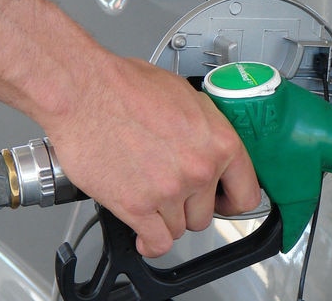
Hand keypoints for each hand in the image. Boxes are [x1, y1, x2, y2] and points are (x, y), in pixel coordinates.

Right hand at [44, 57, 260, 257]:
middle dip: (188, 207)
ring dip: (164, 219)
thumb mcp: (186, 97)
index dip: (231, 202)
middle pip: (206, 215)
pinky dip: (149, 243)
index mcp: (219, 142)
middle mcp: (199, 170)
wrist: (85, 92)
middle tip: (169, 189)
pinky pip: (156, 243)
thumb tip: (211, 147)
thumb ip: (206, 130)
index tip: (221, 203)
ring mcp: (169, 191)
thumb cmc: (127, 86)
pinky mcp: (137, 206)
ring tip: (148, 195)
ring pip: (179, 229)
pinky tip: (143, 234)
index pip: (246, 194)